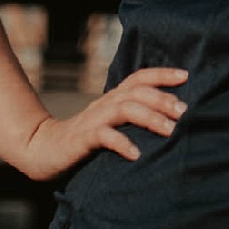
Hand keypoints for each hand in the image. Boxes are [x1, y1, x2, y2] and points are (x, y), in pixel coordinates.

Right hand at [11, 66, 188, 180]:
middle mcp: (105, 104)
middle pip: (136, 92)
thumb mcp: (111, 124)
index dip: (162, 74)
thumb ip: (132, 119)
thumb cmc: (85, 139)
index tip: (186, 76)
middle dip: (162, 98)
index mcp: (113, 98)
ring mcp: (93, 120)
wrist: (43, 150)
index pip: (139, 78)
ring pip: (124, 109)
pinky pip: (103, 136)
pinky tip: (136, 154)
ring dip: (150, 118)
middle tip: (184, 111)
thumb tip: (170, 121)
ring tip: (169, 131)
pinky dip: (122, 143)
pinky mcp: (81, 139)